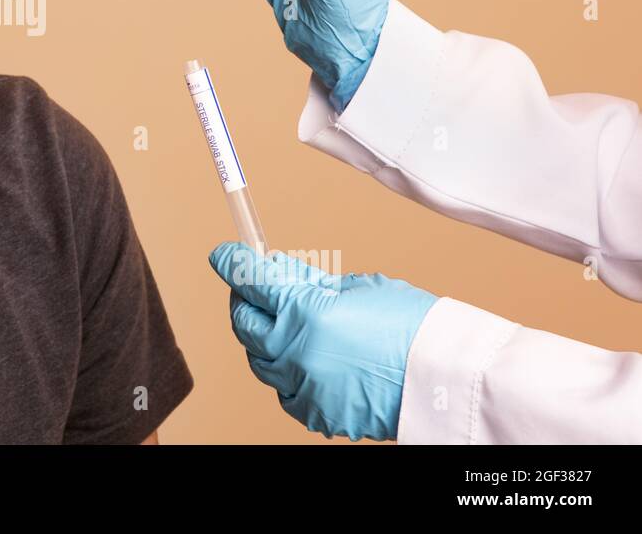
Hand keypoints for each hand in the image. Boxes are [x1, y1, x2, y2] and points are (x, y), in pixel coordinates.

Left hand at [208, 241, 437, 441]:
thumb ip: (312, 284)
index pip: (249, 280)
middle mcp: (294, 352)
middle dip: (244, 300)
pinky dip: (288, 374)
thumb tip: (280, 274)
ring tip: (283, 324)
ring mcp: (302, 387)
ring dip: (264, 338)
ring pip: (259, 360)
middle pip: (244, 322)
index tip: (223, 254)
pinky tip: (305, 360)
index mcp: (303, 312)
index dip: (232, 262)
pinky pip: (284, 391)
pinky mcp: (315, 414)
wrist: (446, 380)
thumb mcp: (359, 287)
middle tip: (253, 289)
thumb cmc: (412, 326)